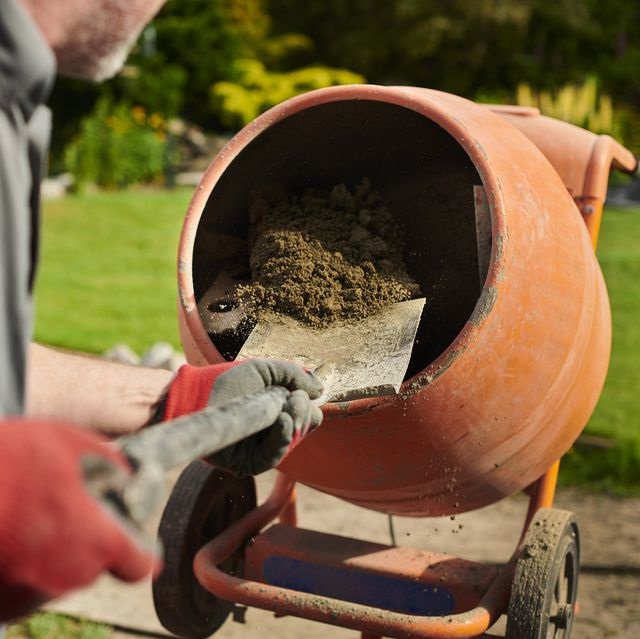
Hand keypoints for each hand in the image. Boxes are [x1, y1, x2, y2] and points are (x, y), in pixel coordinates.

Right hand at [0, 420, 157, 621]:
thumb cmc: (14, 459)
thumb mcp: (74, 442)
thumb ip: (111, 465)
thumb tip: (126, 476)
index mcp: (101, 541)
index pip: (138, 565)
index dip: (137, 553)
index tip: (131, 543)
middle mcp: (71, 576)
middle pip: (92, 563)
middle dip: (83, 539)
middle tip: (58, 508)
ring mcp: (30, 595)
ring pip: (55, 574)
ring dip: (48, 552)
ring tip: (25, 516)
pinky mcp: (0, 605)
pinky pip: (21, 585)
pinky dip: (18, 566)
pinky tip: (7, 536)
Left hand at [160, 360, 323, 475]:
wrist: (198, 396)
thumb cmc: (228, 381)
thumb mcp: (266, 370)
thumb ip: (295, 376)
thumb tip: (321, 390)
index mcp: (279, 409)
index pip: (309, 413)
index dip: (308, 403)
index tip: (298, 392)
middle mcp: (274, 429)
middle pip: (307, 425)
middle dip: (304, 411)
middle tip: (292, 399)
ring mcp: (263, 446)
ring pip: (295, 440)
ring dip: (296, 421)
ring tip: (284, 408)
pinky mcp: (250, 462)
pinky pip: (276, 455)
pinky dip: (284, 437)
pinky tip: (283, 421)